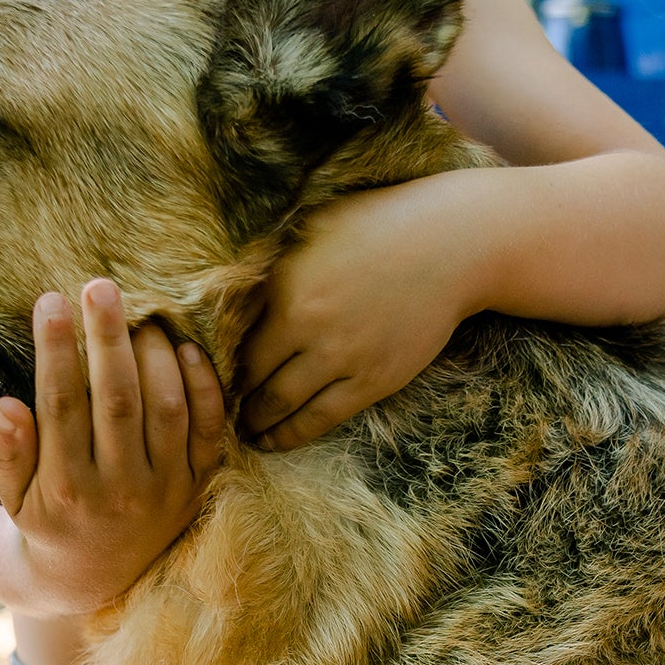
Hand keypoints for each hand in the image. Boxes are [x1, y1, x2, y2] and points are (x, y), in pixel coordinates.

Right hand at [0, 282, 225, 617]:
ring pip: (168, 409)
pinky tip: (185, 347)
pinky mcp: (200, 485)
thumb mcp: (14, 500)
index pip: (62, 406)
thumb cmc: (48, 520)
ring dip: (156, 355)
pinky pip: (210, 430)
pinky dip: (205, 386)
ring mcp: (167, 489)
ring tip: (140, 315)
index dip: (57, 351)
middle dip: (108, 338)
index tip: (51, 301)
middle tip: (100, 286)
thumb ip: (8, 455)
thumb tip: (10, 406)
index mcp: (68, 490)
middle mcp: (121, 490)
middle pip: (119, 400)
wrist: (97, 578)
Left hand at [238, 182, 480, 449]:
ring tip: (246, 432)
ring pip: (285, 406)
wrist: (451, 245)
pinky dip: (294, 434)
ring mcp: (344, 359)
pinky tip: (277, 440)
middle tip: (222, 412)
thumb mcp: (313, 228)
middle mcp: (310, 328)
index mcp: (288, 290)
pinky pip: (324, 418)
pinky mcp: (375, 380)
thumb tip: (236, 291)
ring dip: (259, 424)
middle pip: (257, 380)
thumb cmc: (380, 223)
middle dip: (236, 401)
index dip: (222, 365)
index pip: (240, 342)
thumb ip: (275, 264)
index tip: (213, 376)